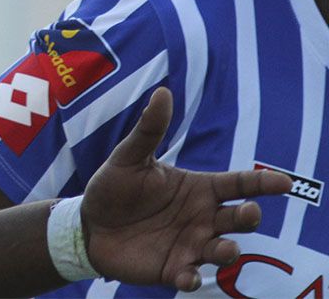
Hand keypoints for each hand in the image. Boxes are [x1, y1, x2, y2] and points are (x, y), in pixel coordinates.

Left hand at [81, 87, 291, 290]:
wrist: (88, 223)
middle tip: (250, 211)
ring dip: (227, 252)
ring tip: (225, 249)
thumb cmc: (114, 187)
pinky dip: (191, 279)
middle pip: (237, 219)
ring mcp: (190, 245)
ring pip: (221, 251)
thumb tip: (162, 93)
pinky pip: (189, 276)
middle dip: (249, 217)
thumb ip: (149, 130)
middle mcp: (202, 218)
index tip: (283, 182)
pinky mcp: (172, 268)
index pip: (238, 184)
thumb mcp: (129, 157)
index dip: (262, 183)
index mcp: (198, 189)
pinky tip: (187, 278)